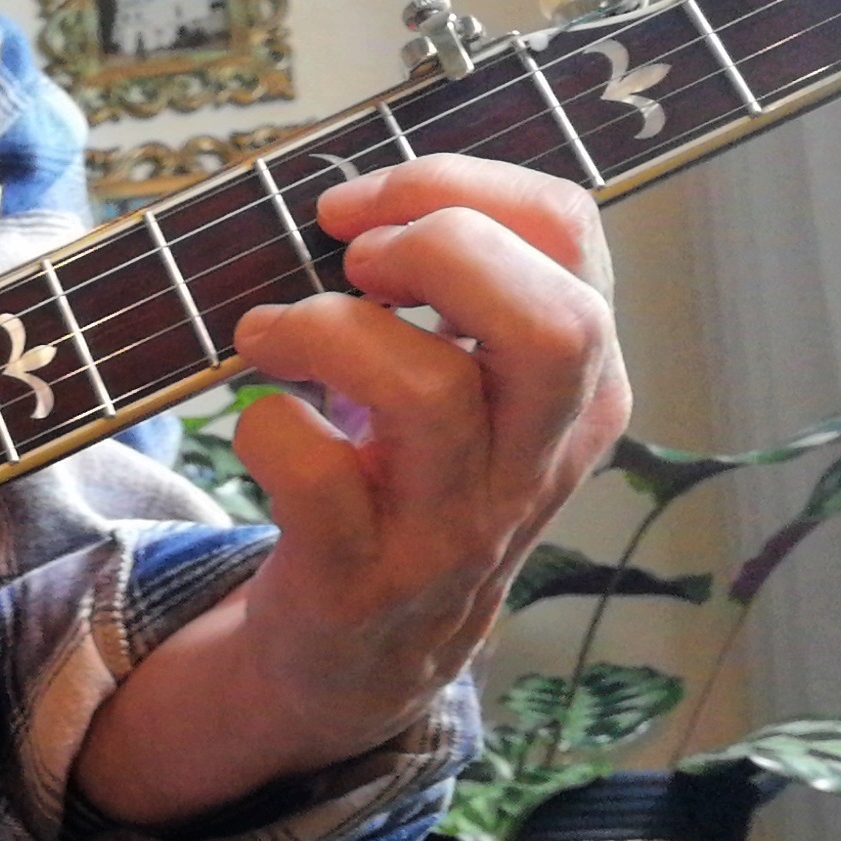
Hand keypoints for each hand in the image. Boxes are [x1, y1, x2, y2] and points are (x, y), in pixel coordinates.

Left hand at [74, 155, 631, 827]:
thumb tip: (357, 193)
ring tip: (267, 332)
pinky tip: (261, 422)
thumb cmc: (406, 485)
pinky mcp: (364, 579)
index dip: (460, 186)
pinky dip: (268, 426)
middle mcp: (536, 457)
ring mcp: (454, 527)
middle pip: (554, 324)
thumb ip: (450, 290)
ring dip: (325, 330)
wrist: (364, 654)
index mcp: (579, 385)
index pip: (573, 236)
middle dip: (444, 250)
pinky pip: (321, 479)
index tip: (363, 206)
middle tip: (355, 260)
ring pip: (428, 392)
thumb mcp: (466, 388)